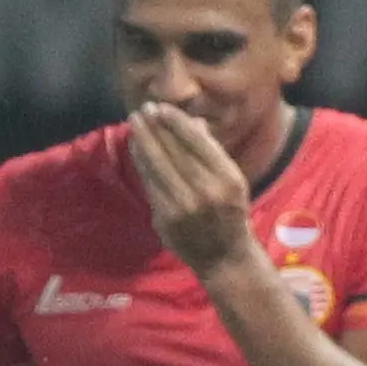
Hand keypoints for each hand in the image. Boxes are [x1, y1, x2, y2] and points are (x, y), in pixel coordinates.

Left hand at [123, 101, 257, 272]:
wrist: (224, 257)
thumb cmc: (229, 212)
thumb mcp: (231, 180)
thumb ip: (211, 153)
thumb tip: (193, 122)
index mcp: (228, 178)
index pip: (197, 142)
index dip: (176, 122)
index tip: (161, 108)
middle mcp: (207, 192)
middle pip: (174, 152)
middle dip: (154, 128)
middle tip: (142, 110)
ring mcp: (184, 207)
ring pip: (158, 167)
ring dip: (143, 142)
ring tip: (134, 124)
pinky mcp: (166, 220)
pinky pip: (150, 185)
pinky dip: (141, 164)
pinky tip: (136, 149)